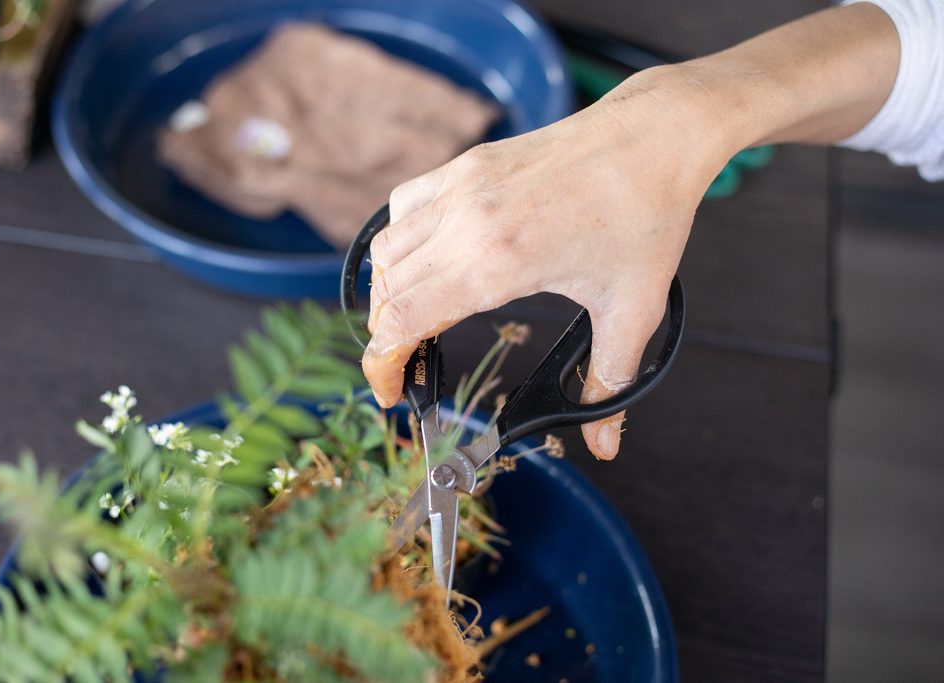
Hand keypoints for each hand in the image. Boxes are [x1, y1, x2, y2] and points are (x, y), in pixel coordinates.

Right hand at [363, 67, 729, 458]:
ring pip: (387, 249)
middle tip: (409, 365)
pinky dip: (399, 241)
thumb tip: (605, 444)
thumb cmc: (646, 217)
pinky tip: (425, 259)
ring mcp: (461, 187)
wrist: (653, 138)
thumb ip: (608, 382)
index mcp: (498, 263)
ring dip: (389, 291)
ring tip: (414, 318)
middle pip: (388, 291)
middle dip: (387, 338)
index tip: (390, 391)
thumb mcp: (632, 311)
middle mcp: (466, 222)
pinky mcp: (466, 165)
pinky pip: (403, 207)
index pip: (404, 320)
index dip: (382, 364)